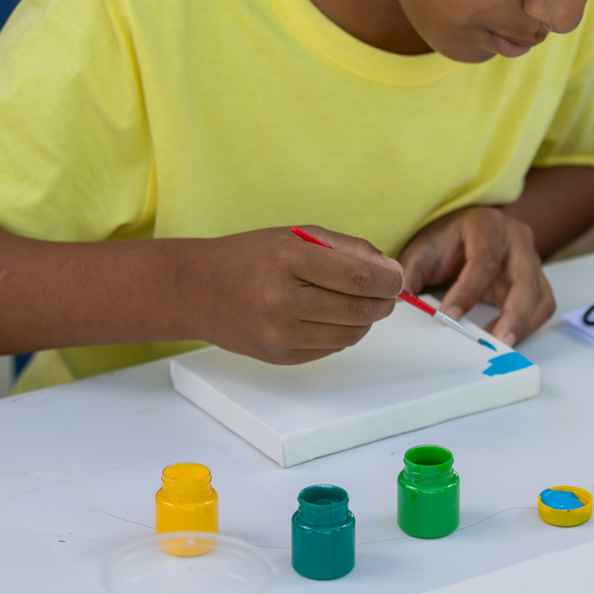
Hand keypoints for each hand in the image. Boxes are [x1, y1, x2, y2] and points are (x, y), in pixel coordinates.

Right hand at [183, 226, 402, 364]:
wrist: (196, 290)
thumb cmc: (250, 257)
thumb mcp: (295, 236)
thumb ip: (347, 248)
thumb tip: (392, 271)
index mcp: (286, 259)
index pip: (358, 276)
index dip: (388, 280)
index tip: (397, 278)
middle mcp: (281, 299)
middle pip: (359, 309)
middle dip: (384, 301)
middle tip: (387, 292)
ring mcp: (278, 333)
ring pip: (350, 334)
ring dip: (367, 319)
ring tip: (358, 302)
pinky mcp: (279, 357)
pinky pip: (331, 349)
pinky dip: (343, 333)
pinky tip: (331, 316)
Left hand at [398, 207, 555, 347]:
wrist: (465, 230)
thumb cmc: (446, 239)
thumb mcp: (422, 250)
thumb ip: (411, 274)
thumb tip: (401, 302)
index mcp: (486, 225)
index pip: (484, 260)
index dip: (467, 292)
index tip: (448, 316)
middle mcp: (516, 240)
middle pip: (525, 279)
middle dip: (514, 314)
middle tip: (497, 342)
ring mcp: (530, 260)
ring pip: (540, 295)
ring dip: (524, 323)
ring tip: (500, 344)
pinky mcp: (535, 280)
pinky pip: (542, 306)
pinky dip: (528, 325)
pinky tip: (504, 335)